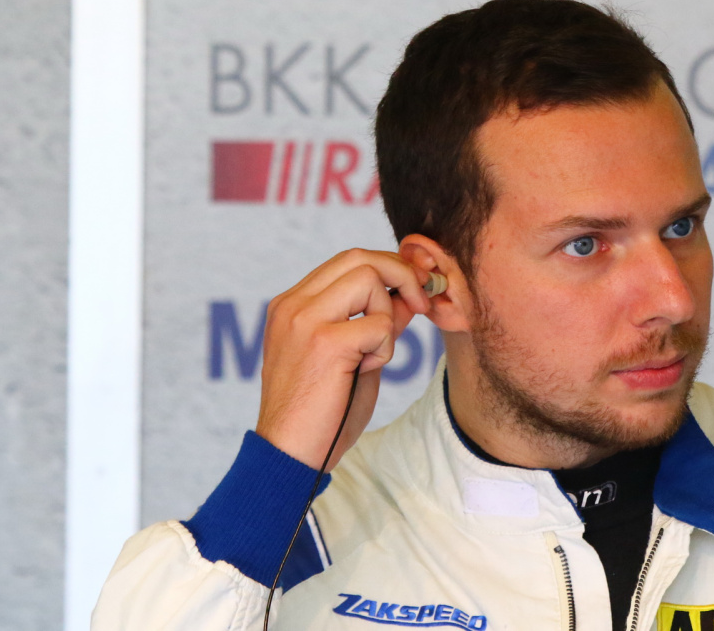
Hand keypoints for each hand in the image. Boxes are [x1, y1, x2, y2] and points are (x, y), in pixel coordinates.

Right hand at [254, 248, 434, 470]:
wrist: (291, 456)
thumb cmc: (322, 413)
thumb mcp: (353, 357)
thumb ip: (377, 322)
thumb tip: (410, 295)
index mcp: (291, 306)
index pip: (347, 261)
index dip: (388, 268)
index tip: (414, 291)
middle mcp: (293, 306)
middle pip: (359, 257)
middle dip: (401, 274)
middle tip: (422, 303)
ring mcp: (305, 320)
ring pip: (369, 278)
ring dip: (387, 314)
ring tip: (374, 353)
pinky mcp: (324, 342)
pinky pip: (380, 323)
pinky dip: (386, 347)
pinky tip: (367, 370)